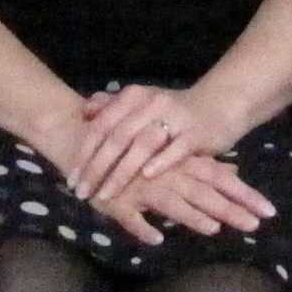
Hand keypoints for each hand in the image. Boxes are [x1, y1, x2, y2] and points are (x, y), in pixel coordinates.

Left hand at [67, 84, 230, 205]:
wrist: (219, 104)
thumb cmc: (174, 110)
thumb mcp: (142, 103)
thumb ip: (113, 106)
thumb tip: (86, 111)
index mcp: (134, 96)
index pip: (102, 125)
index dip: (84, 152)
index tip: (72, 178)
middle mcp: (151, 103)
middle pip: (117, 137)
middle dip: (97, 168)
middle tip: (82, 192)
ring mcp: (175, 117)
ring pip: (142, 145)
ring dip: (121, 172)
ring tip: (105, 194)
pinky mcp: (196, 132)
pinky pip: (176, 149)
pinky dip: (161, 162)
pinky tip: (147, 178)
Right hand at [91, 152, 273, 248]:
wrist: (87, 142)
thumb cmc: (136, 154)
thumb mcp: (172, 159)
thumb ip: (203, 166)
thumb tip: (235, 171)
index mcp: (182, 166)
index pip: (220, 180)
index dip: (244, 195)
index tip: (269, 212)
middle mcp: (167, 175)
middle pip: (203, 192)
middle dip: (229, 209)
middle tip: (254, 225)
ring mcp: (142, 188)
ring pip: (171, 202)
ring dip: (191, 215)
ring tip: (213, 229)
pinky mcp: (117, 201)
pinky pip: (130, 216)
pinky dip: (141, 227)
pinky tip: (156, 239)